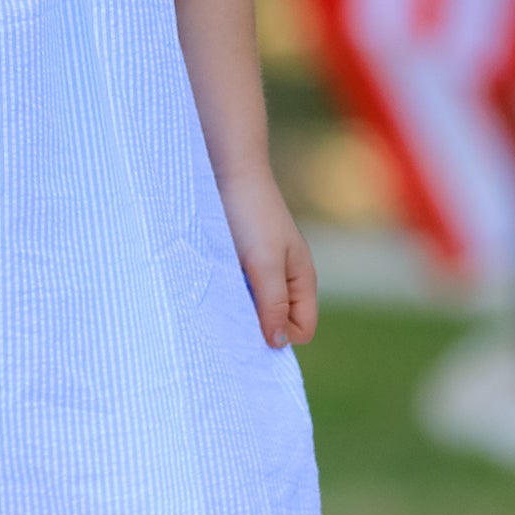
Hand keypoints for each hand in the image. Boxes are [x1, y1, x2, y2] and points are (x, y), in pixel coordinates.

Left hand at [217, 168, 317, 349]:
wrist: (227, 170)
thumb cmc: (250, 214)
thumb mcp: (264, 263)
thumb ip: (274, 304)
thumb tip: (278, 344)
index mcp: (301, 279)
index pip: (302, 329)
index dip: (281, 334)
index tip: (252, 322)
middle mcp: (285, 277)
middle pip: (278, 321)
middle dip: (257, 324)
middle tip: (230, 312)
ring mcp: (262, 267)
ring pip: (255, 306)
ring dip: (239, 307)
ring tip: (220, 293)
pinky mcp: (240, 258)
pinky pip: (238, 289)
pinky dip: (227, 290)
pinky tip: (212, 281)